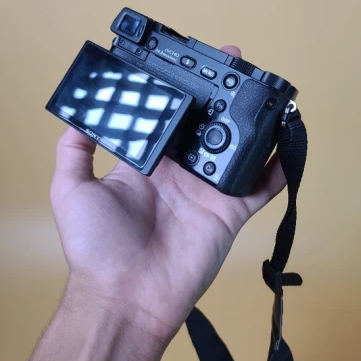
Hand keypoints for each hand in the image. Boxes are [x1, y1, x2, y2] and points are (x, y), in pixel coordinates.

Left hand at [50, 46, 285, 341]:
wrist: (125, 298)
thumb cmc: (95, 246)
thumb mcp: (71, 190)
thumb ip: (75, 149)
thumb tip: (77, 111)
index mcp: (147, 163)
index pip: (167, 118)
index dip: (179, 92)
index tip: (188, 63)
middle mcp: (180, 172)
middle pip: (206, 126)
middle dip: (220, 96)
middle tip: (235, 63)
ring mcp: (208, 191)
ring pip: (236, 149)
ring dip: (251, 123)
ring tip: (263, 90)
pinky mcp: (230, 212)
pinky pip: (260, 187)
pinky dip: (277, 167)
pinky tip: (288, 140)